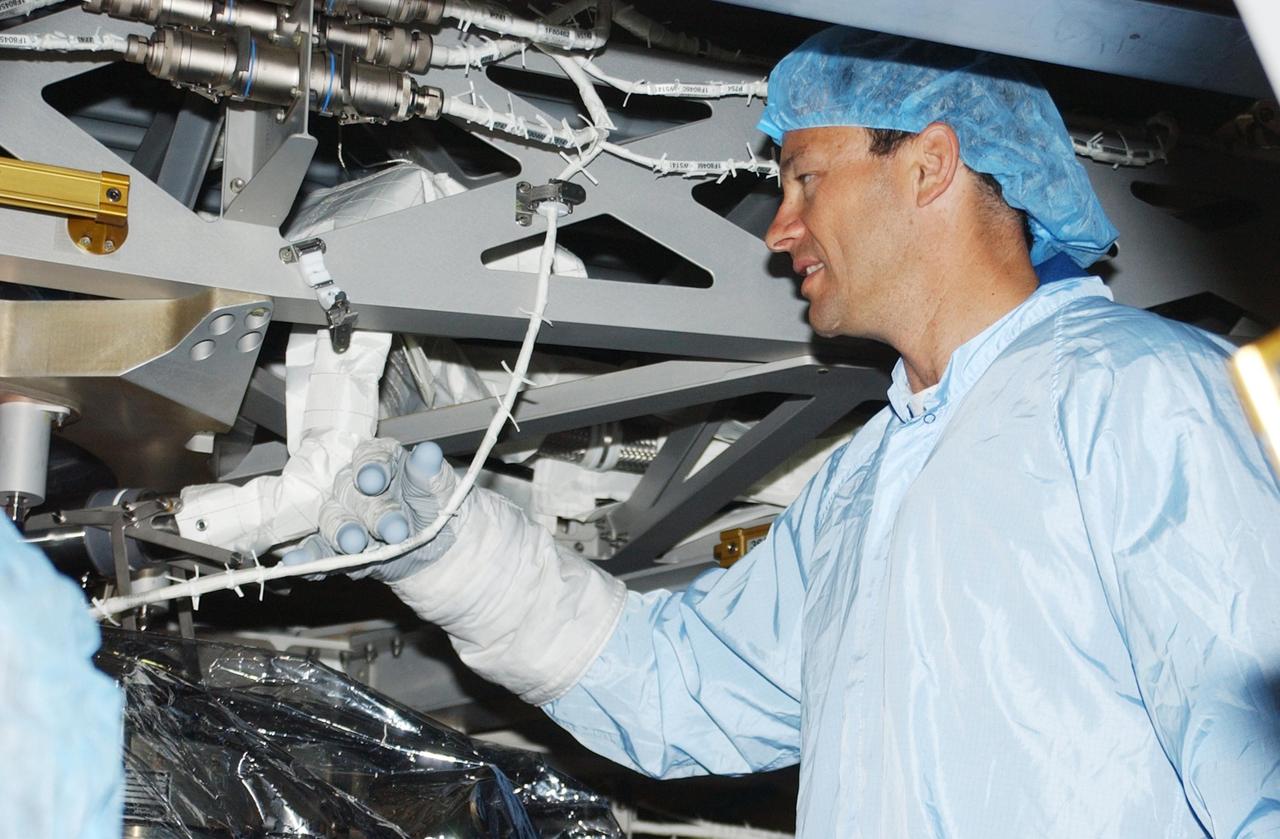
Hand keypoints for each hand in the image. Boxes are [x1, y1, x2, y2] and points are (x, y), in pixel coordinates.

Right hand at [280, 439, 460, 582]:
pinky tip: (300, 564)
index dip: (370, 467)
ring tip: (355, 545)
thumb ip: (430, 473)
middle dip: (371, 512)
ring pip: (332, 519)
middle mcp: (356, 485)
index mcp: (382, 463)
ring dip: (341, 533)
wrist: (436, 549)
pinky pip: (317, 550)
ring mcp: (345, 516)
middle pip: (350, 492)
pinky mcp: (336, 547)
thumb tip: (428, 452)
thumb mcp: (441, 490)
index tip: (374, 481)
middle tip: (394, 530)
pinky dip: (309, 558)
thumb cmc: (434, 509)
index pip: (369, 457)